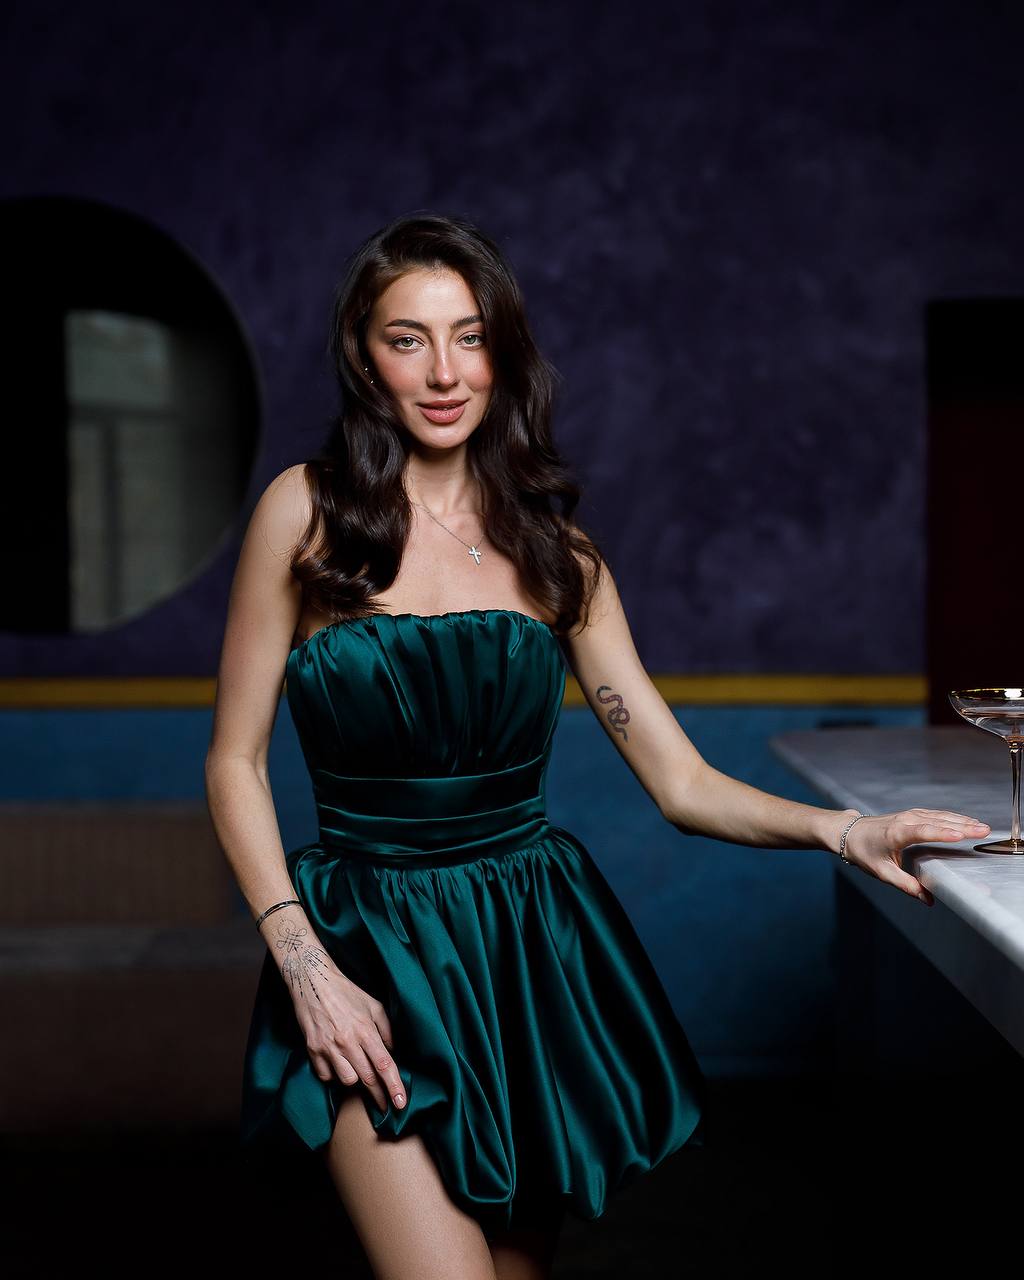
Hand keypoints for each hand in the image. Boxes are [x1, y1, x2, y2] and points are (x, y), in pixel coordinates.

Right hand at [278, 934, 406, 1113]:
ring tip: (357, 1069)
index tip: (400, 1103)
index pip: (384, 1065)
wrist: (313, 982)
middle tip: (385, 1105)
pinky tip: (337, 1064)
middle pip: (367, 1078)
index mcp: (365, 1030)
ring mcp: (328, 1048)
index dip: (394, 1086)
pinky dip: (333, 1074)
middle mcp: (347, 1042)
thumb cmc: (346, 992)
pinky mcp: (312, 1050)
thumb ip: (386, 1029)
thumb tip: (392, 1052)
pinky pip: (326, 1075)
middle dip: (379, 1095)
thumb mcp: (374, 1005)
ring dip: (355, 1080)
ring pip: (347, 1080)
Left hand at [835, 808, 990, 905]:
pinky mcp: (911, 815)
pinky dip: (952, 817)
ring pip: (939, 816)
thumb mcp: (882, 873)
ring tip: (981, 826)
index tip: (961, 835)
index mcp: (896, 834)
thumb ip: (906, 885)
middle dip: (962, 826)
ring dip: (961, 820)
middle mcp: (904, 821)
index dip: (942, 833)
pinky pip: (935, 814)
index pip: (923, 832)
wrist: (848, 832)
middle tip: (984, 830)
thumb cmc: (863, 852)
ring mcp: (908, 815)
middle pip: (937, 822)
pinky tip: (965, 821)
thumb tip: (927, 899)